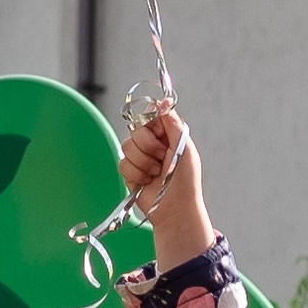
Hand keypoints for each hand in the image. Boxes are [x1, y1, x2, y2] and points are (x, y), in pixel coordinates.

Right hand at [115, 102, 211, 270]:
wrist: (174, 208)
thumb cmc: (185, 180)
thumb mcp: (184, 146)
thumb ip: (172, 121)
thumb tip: (165, 99)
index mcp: (167, 134)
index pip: (150, 116)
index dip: (153, 127)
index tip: (162, 137)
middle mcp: (153, 144)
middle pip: (135, 130)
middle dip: (148, 146)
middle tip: (162, 158)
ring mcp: (140, 158)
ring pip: (126, 146)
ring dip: (143, 162)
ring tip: (155, 173)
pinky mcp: (130, 172)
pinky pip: (122, 163)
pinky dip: (136, 174)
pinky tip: (146, 181)